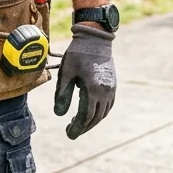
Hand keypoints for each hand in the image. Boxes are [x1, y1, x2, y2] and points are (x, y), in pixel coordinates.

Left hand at [53, 24, 116, 139]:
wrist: (95, 38)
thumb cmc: (78, 54)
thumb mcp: (66, 73)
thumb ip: (62, 94)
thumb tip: (58, 114)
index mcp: (94, 89)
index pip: (86, 116)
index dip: (77, 127)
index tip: (68, 133)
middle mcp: (106, 92)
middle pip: (96, 118)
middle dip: (83, 127)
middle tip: (71, 132)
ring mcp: (111, 89)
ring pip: (103, 113)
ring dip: (91, 121)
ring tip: (78, 124)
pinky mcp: (113, 85)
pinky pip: (108, 105)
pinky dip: (99, 113)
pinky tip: (90, 113)